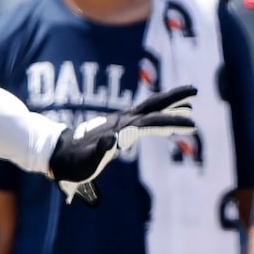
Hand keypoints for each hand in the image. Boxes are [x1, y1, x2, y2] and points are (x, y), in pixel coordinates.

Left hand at [48, 83, 198, 202]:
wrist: (58, 155)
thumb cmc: (73, 163)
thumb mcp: (86, 161)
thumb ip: (99, 151)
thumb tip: (113, 141)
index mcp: (119, 128)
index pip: (150, 121)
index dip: (171, 121)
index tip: (191, 123)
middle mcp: (122, 121)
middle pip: (152, 106)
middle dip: (174, 98)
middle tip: (195, 91)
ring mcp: (120, 123)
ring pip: (149, 109)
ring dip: (168, 105)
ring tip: (189, 104)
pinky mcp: (117, 128)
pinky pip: (143, 118)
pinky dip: (157, 115)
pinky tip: (163, 120)